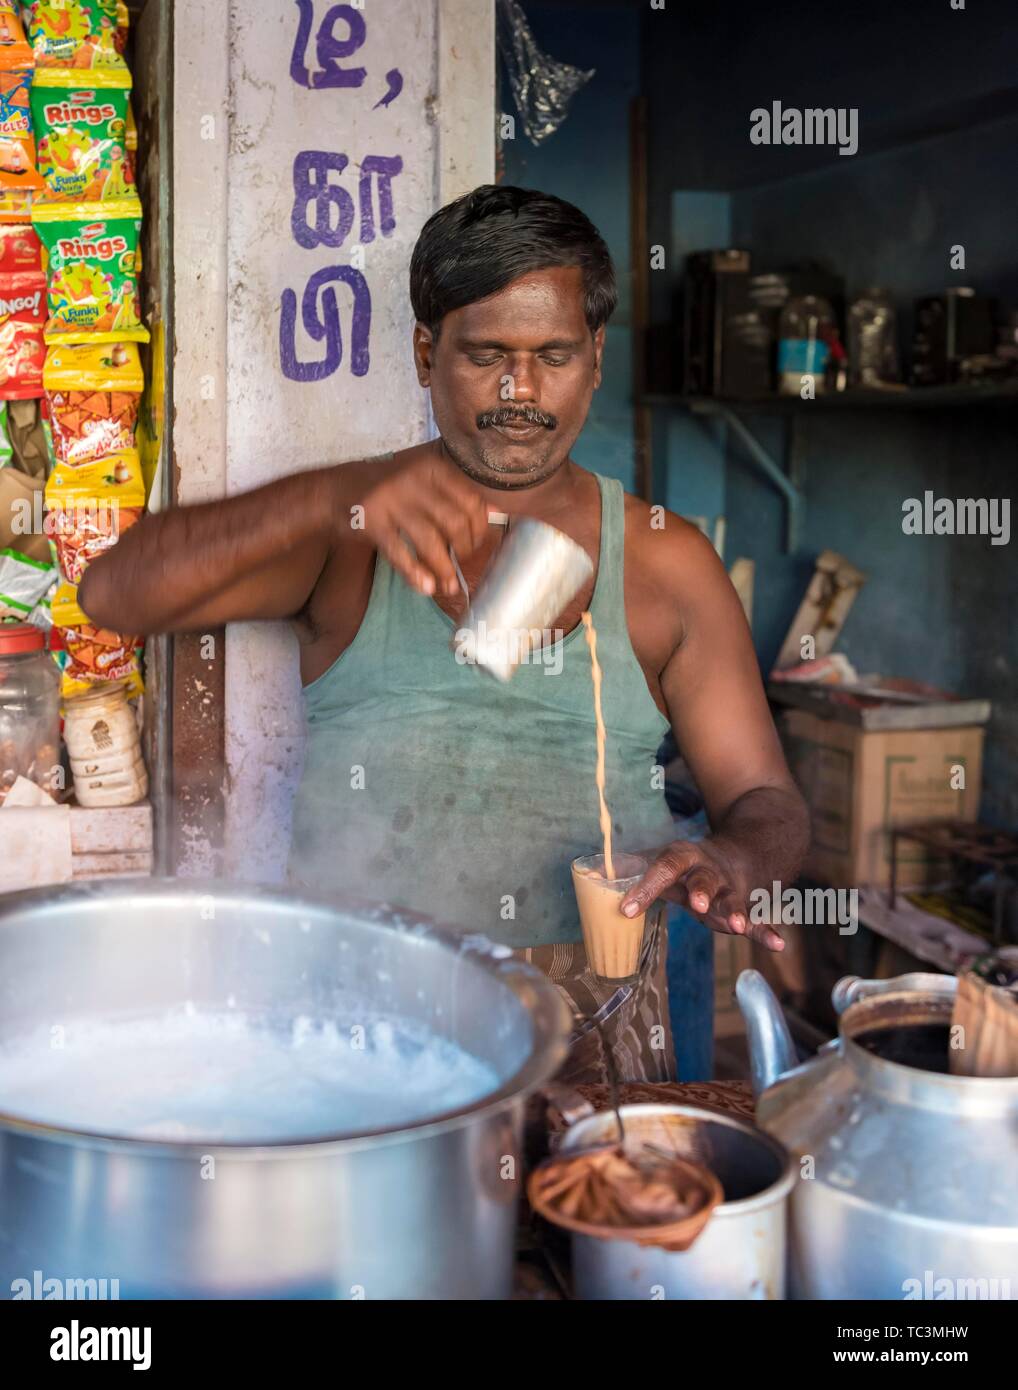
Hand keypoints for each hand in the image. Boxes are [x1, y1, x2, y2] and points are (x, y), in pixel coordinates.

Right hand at [360, 452, 489, 596]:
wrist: (335, 489)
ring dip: (443, 569)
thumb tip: (493, 512)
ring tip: (447, 586)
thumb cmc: (388, 489)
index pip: (470, 501)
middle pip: (454, 523)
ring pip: (430, 541)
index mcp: (431, 469)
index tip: (474, 545)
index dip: (479, 529)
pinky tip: (425, 587)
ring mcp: (390, 501)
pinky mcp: (371, 523)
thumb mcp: (422, 481)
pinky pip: (400, 554)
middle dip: (463, 551)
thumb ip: (454, 494)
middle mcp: (413, 481)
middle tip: (459, 564)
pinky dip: (415, 574)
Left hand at [620, 838, 783, 950]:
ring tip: (740, 927)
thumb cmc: (690, 866)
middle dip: (702, 891)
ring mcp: (731, 888)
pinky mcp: (748, 905)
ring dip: (737, 912)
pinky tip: (778, 944)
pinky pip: (760, 919)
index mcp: (684, 858)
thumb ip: (633, 872)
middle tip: (698, 906)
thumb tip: (589, 877)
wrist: (743, 851)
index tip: (627, 908)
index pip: (663, 867)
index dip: (646, 887)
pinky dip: (767, 932)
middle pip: (705, 879)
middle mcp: (709, 871)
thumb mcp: (663, 863)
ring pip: (733, 899)